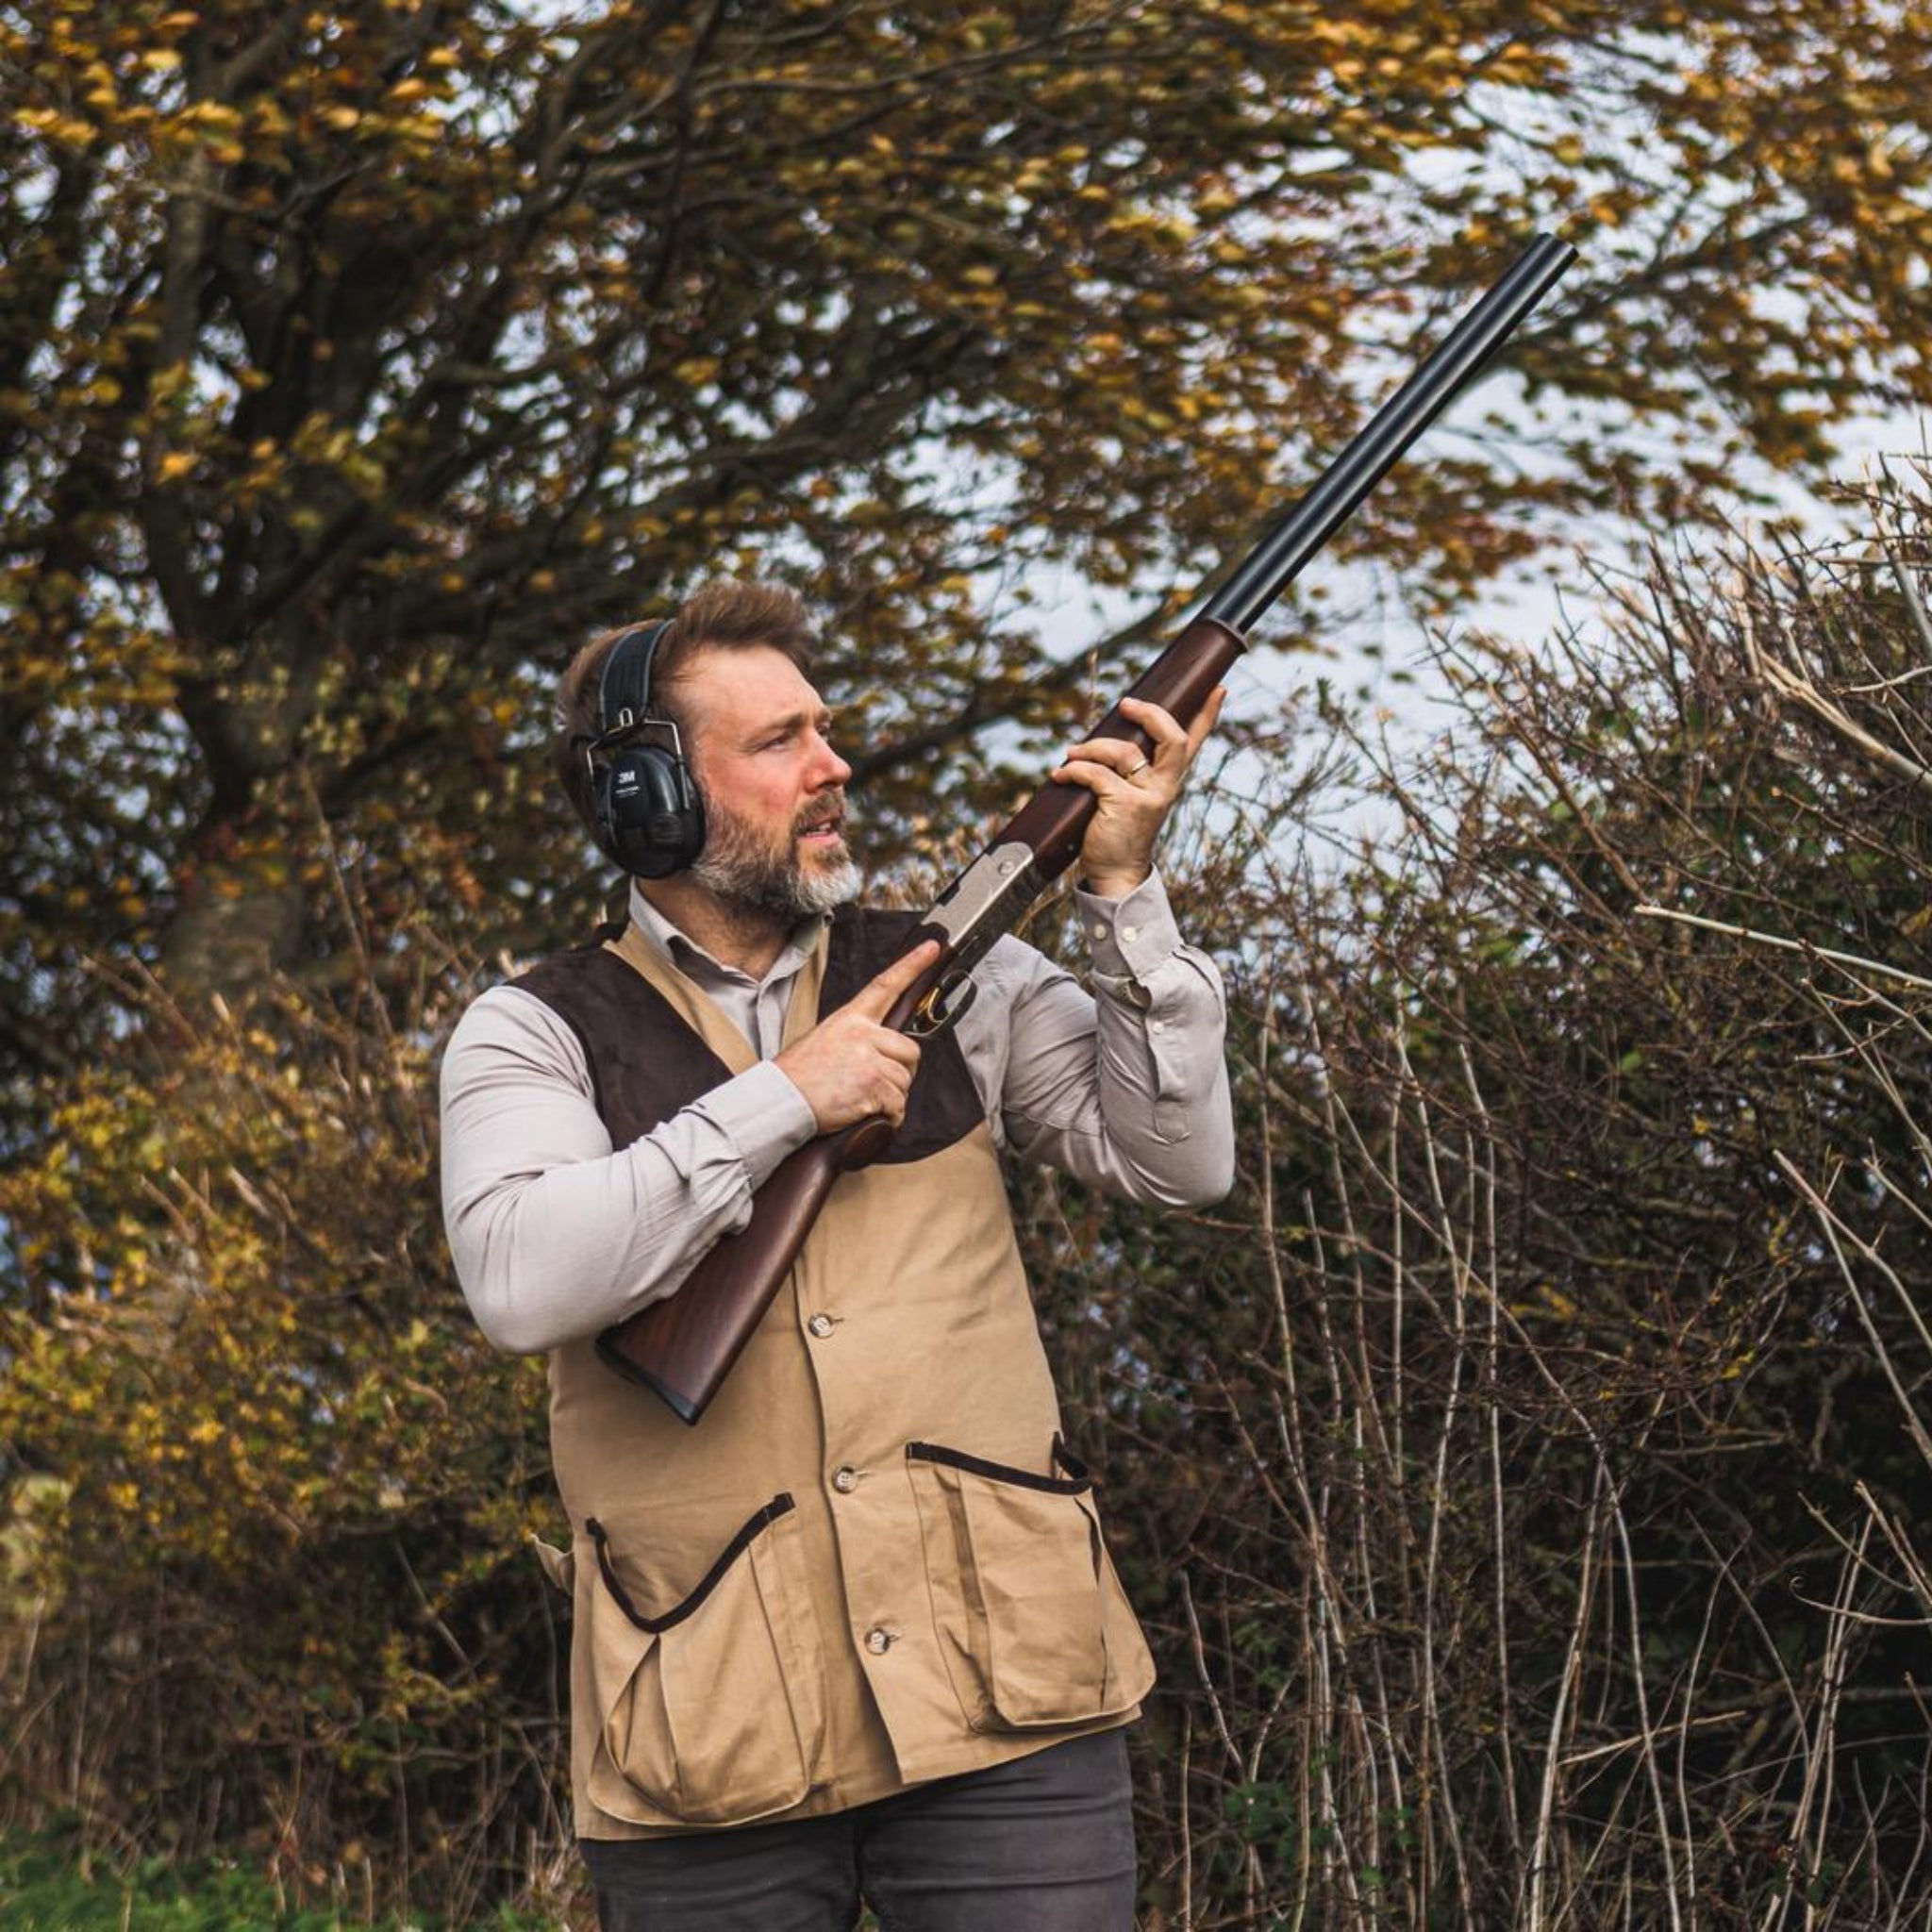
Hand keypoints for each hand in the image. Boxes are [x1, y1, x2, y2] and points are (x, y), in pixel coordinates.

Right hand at [774, 940, 938, 1133]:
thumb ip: (855, 1039)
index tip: (933, 948)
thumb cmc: (798, 1077)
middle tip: (872, 1083)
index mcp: (850, 1018)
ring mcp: (869, 1058)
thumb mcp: (824, 1041)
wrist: (779, 1100)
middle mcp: (862, 1033)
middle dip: (899, 1071)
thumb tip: (878, 1052)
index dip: (912, 965)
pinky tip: (863, 1112)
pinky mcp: (873, 1084)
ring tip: (858, 1098)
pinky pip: (898, 1104)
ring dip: (889, 1096)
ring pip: (904, 1080)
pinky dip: (888, 1115)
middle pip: (910, 1050)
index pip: (886, 986)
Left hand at [1051, 689, 1226, 897]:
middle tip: (1126, 704)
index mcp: (1169, 780)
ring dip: (1092, 747)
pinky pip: (1097, 775)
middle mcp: (1165, 787)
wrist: (1114, 873)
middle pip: (1173, 738)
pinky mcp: (1125, 806)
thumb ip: (1130, 770)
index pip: (1194, 742)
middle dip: (1150, 714)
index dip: (1207, 714)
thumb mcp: (1131, 796)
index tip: (1218, 688)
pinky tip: (1060, 775)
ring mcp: (1148, 797)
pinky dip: (1074, 770)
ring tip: (1072, 753)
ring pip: (1125, 752)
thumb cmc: (1118, 830)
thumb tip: (1105, 737)